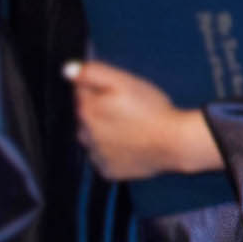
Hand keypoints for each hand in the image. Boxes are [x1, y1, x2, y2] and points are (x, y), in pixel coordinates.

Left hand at [66, 60, 222, 181]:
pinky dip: (114, 152)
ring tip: (132, 128)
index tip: (118, 91)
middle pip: (87, 118)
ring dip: (106, 133)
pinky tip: (132, 144)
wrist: (175, 142)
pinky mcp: (109, 171)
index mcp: (87, 111)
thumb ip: (93, 73)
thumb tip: (67, 70)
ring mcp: (97, 156)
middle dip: (101, 112)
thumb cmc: (152, 110)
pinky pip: (105, 159)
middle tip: (128, 109)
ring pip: (95, 140)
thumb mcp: (124, 82)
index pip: (82, 93)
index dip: (100, 89)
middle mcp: (85, 136)